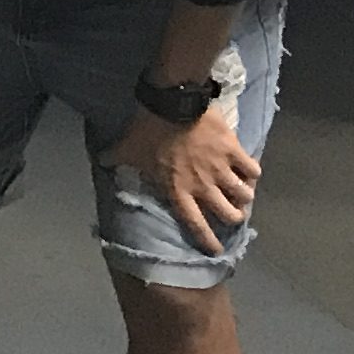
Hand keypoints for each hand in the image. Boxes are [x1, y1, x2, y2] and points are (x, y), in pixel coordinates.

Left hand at [116, 102, 261, 247]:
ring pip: (245, 195)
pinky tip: (250, 172)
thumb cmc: (148, 130)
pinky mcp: (234, 152)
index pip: (195, 224)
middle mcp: (203, 186)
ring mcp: (221, 170)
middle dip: (232, 217)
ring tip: (243, 194)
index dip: (207, 240)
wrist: (173, 104)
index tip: (216, 250)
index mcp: (178, 190)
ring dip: (244, 196)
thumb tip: (100, 161)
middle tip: (232, 214)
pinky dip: (253, 173)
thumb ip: (115, 159)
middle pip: (228, 215)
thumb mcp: (127, 149)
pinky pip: (253, 170)